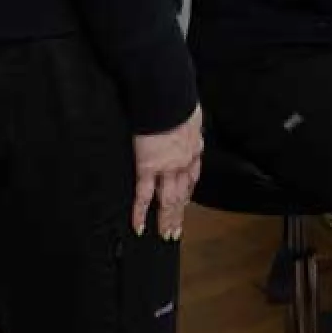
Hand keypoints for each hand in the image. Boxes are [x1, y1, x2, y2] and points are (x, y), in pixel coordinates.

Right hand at [132, 106, 203, 242]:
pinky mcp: (148, 167)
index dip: (189, 190)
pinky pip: (144, 195)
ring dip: (167, 219)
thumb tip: (186, 117)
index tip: (186, 201)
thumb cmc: (177, 98)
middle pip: (182, 193)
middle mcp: (183, 163)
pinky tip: (139, 227)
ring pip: (168, 199)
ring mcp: (166, 168)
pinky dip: (140, 213)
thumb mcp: (189, 112)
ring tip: (165, 235)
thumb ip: (187, 121)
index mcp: (192, 147)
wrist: (168, 97)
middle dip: (179, 213)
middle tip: (176, 231)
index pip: (192, 175)